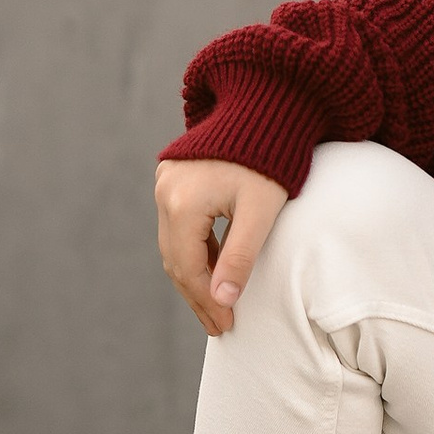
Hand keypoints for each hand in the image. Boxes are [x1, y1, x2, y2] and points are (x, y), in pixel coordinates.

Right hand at [154, 158, 287, 336]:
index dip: (207, 301)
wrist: (263, 109)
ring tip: (216, 305)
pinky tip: (212, 270)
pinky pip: (176, 225)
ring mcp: (165, 183)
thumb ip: (240, 257)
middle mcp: (165, 192)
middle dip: (197, 295)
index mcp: (182, 203)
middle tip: (219, 324)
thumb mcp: (259, 212)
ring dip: (194, 276)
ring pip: (174, 244)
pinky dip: (193, 251)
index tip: (226, 324)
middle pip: (176, 259)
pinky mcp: (172, 178)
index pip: (190, 268)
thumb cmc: (268, 161)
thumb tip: (223, 301)